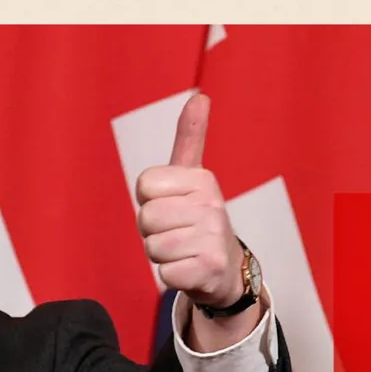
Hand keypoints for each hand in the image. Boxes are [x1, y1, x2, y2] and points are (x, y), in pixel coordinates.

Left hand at [135, 94, 243, 309]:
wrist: (226, 268)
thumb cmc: (197, 220)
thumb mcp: (193, 178)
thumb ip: (190, 139)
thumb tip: (199, 96)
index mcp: (202, 179)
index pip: (143, 185)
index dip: (149, 200)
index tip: (171, 205)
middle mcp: (211, 205)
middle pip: (145, 218)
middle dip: (153, 230)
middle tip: (176, 232)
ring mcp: (212, 238)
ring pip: (152, 247)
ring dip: (161, 254)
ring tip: (183, 250)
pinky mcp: (208, 269)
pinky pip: (164, 273)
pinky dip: (171, 275)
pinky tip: (189, 269)